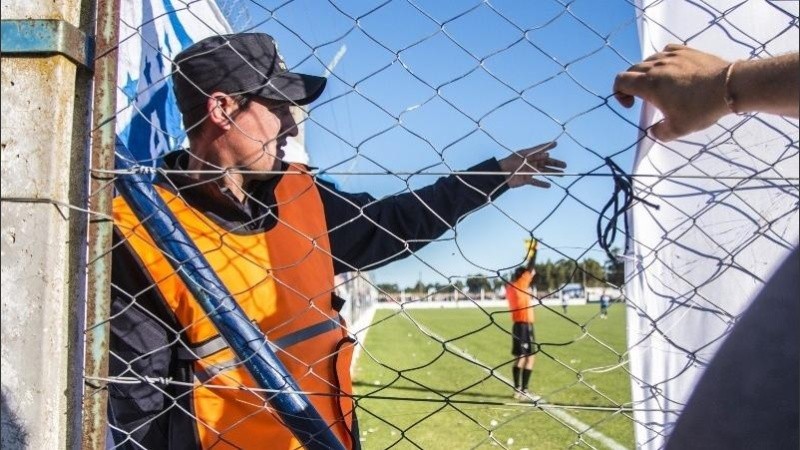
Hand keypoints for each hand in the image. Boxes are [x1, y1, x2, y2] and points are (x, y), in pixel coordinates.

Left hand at [498, 141, 565, 187]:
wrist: (501, 173)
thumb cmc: (511, 161)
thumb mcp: (523, 155)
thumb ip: (535, 153)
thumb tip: (548, 154)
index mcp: (530, 155)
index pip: (542, 151)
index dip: (548, 147)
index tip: (556, 144)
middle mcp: (531, 163)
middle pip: (546, 163)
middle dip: (555, 164)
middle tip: (565, 166)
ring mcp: (529, 172)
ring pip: (544, 172)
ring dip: (553, 173)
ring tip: (562, 174)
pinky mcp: (527, 180)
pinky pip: (536, 182)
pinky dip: (542, 184)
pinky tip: (549, 185)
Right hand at [613, 44, 730, 141]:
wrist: (729, 86)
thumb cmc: (701, 108)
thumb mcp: (678, 129)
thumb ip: (660, 132)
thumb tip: (655, 131)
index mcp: (649, 84)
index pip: (620, 81)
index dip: (619, 94)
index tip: (632, 105)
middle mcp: (656, 66)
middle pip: (632, 70)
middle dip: (631, 85)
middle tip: (643, 98)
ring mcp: (671, 56)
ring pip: (649, 60)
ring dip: (647, 73)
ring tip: (660, 85)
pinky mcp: (686, 50)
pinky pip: (666, 51)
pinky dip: (663, 61)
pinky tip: (673, 70)